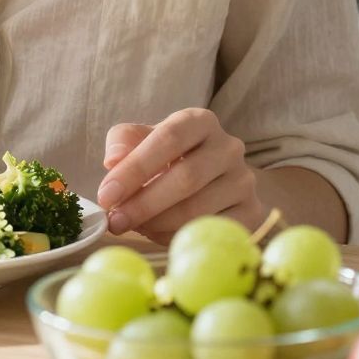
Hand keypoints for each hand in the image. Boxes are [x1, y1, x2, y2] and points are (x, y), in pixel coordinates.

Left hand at [97, 109, 264, 243]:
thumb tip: (113, 160)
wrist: (215, 181)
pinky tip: (159, 235)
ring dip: (157, 224)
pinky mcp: (251, 212)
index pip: (169, 138)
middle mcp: (228, 147)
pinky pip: (211, 230)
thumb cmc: (169, 158)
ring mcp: (243, 181)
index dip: (136, 168)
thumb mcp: (144, 141)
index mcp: (200, 121)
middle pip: (186, 177)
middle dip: (144, 203)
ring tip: (134, 227)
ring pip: (198, 208)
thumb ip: (124, 142)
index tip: (107, 194)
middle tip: (115, 222)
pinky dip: (178, 237)